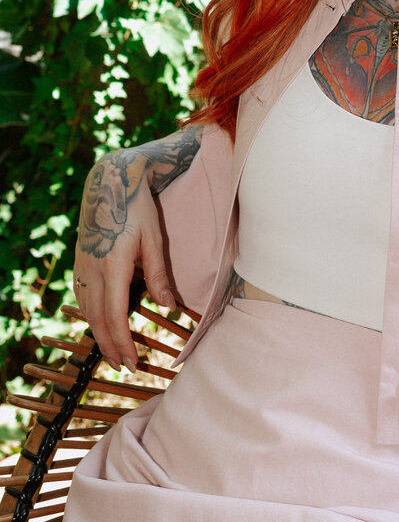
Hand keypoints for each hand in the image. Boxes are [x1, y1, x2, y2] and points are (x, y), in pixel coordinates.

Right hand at [73, 151, 175, 371]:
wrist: (109, 181)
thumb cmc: (137, 208)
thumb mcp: (154, 238)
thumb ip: (159, 274)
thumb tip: (168, 307)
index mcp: (113, 266)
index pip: (115, 316)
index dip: (122, 343)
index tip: (132, 363)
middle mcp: (92, 270)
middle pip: (98, 320)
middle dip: (110, 347)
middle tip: (124, 367)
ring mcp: (82, 266)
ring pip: (87, 311)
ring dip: (99, 334)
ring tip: (114, 351)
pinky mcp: (79, 261)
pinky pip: (82, 297)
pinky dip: (91, 315)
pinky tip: (101, 322)